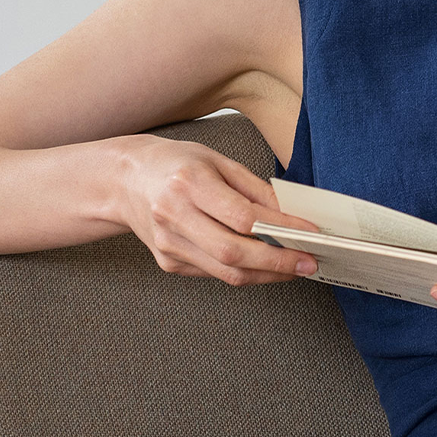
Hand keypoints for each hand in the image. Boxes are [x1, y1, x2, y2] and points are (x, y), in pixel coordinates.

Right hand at [116, 134, 321, 285]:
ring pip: (226, 272)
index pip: (243, 217)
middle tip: (309, 262)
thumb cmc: (177, 165)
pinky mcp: (168, 262)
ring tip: (295, 268)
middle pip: (233, 253)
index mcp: (188, 184)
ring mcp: (168, 244)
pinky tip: (265, 266)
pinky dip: (245, 272)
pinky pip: (215, 273)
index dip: (281, 229)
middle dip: (278, 262)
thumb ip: (256, 190)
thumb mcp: (219, 162)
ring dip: (267, 274)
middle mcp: (174, 216)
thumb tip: (292, 215)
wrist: (126, 181)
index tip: (311, 233)